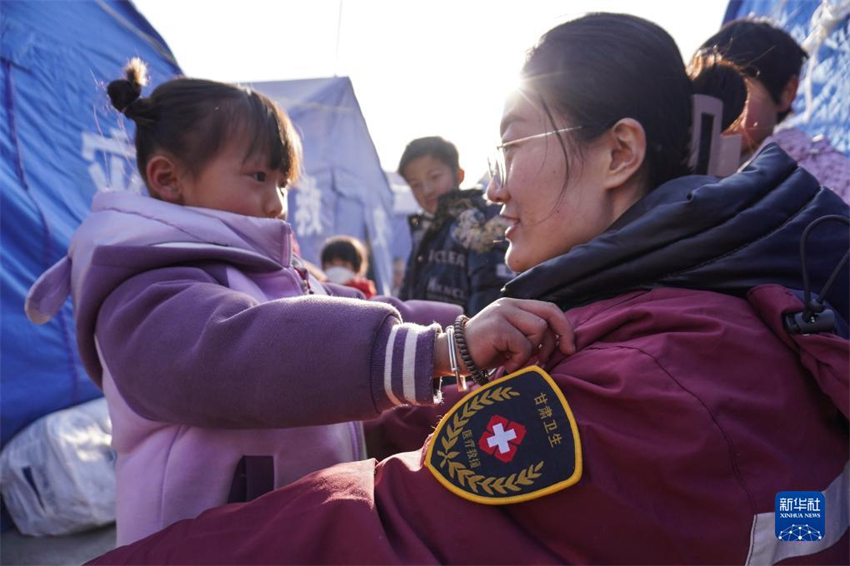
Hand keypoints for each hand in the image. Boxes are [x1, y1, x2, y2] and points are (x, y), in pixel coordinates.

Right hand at [432, 298, 574, 376]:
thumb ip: (530, 335)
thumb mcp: (511, 340)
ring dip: (532, 352)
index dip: (565, 328)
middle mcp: (509, 304)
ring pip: (539, 330)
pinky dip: (519, 361)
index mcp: (514, 305)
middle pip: (549, 315)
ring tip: (517, 362)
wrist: (452, 356)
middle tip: (548, 360)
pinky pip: (524, 346)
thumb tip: (561, 344)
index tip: (569, 348)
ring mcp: (502, 313)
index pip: (550, 309)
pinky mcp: (497, 327)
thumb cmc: (484, 352)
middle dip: (558, 339)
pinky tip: (508, 366)